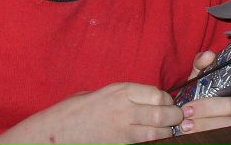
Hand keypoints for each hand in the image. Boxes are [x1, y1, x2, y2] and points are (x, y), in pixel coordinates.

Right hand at [0, 82, 183, 144]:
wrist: (55, 133)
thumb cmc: (75, 111)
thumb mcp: (100, 93)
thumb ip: (123, 95)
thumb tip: (145, 100)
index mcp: (119, 91)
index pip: (156, 94)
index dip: (166, 100)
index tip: (166, 104)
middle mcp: (123, 109)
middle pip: (161, 113)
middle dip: (174, 117)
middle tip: (176, 119)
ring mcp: (121, 131)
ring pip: (158, 133)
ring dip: (167, 133)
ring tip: (168, 132)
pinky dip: (154, 144)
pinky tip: (154, 141)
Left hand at [175, 51, 230, 134]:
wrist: (192, 120)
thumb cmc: (198, 100)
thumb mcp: (198, 82)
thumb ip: (201, 67)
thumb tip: (209, 55)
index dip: (208, 106)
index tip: (187, 108)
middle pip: (228, 121)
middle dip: (204, 118)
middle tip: (184, 119)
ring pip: (224, 132)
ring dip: (202, 129)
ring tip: (185, 128)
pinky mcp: (230, 139)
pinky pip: (218, 140)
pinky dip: (202, 137)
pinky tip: (189, 135)